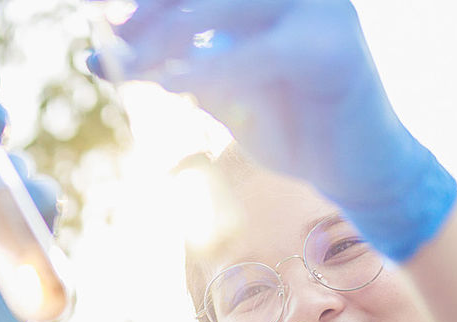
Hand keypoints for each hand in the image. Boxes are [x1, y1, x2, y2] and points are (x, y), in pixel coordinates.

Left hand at [95, 0, 455, 261]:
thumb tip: (97, 54)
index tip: (96, 9)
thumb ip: (168, 66)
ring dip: (166, 38)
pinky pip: (257, 53)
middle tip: (108, 35)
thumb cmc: (291, 127)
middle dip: (150, 10)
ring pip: (224, 8)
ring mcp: (319, 10)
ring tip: (128, 69)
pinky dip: (210, 67)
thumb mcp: (216, 91)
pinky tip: (171, 85)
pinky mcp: (332, 49)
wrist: (359, 171)